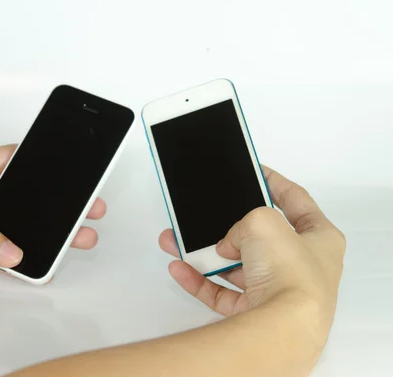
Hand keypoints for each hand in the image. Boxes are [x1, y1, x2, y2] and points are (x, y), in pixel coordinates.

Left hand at [0, 145, 105, 282]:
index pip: (11, 159)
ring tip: (70, 236)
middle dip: (50, 202)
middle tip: (82, 208)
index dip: (40, 164)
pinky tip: (31, 259)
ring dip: (38, 232)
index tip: (68, 171)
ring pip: (12, 225)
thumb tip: (9, 249)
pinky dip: (12, 257)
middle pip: (20, 195)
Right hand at [159, 166, 345, 317]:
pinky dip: (199, 280)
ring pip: (234, 266)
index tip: (256, 171)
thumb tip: (228, 243)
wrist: (282, 326)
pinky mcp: (254, 312)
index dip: (275, 183)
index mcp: (320, 238)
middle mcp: (301, 266)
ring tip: (178, 241)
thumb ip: (243, 220)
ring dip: (206, 254)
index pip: (296, 201)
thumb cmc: (291, 273)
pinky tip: (179, 267)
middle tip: (210, 214)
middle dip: (227, 226)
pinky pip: (220, 292)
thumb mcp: (263, 220)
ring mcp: (277, 290)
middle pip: (258, 238)